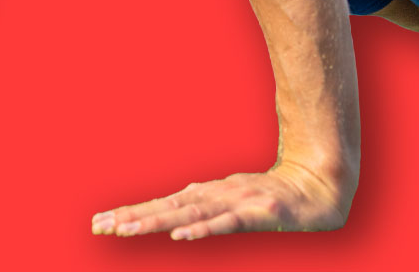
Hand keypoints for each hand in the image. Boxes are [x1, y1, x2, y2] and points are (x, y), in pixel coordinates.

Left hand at [91, 163, 349, 239]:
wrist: (319, 183)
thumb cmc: (274, 194)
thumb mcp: (233, 199)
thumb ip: (205, 205)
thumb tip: (175, 212)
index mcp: (209, 194)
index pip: (163, 205)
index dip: (132, 213)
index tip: (99, 223)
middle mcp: (216, 195)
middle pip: (168, 207)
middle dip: (133, 217)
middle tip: (99, 227)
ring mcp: (237, 202)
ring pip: (189, 214)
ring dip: (157, 222)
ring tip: (126, 229)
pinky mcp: (258, 211)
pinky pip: (226, 223)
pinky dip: (203, 229)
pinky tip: (181, 236)